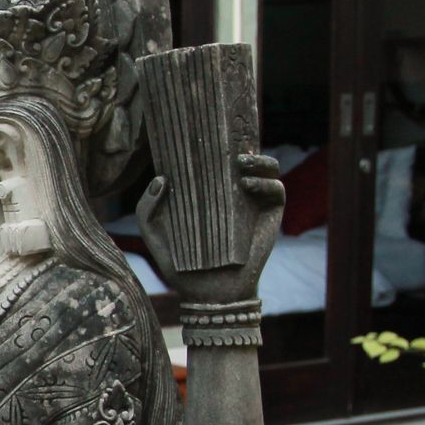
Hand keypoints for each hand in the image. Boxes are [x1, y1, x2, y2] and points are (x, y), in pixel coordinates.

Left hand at [136, 154, 284, 302]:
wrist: (207, 293)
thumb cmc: (180, 265)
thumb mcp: (155, 235)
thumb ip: (147, 209)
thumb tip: (160, 179)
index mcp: (209, 195)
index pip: (216, 163)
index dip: (216, 145)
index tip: (206, 131)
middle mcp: (234, 196)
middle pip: (245, 161)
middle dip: (240, 145)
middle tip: (226, 141)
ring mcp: (254, 205)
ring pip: (267, 171)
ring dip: (259, 161)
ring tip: (241, 162)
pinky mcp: (269, 218)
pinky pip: (277, 192)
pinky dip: (267, 183)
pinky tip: (247, 183)